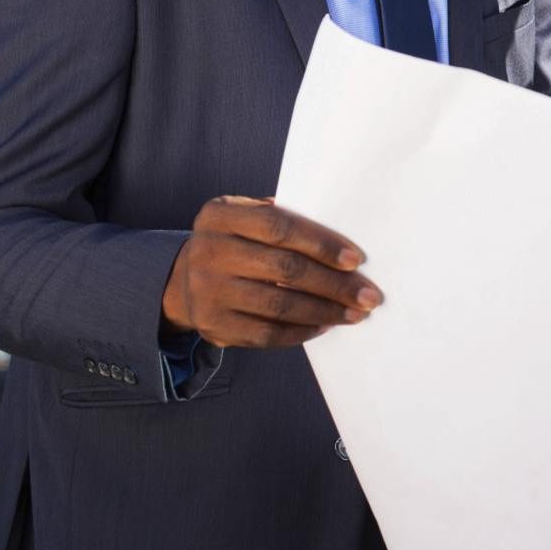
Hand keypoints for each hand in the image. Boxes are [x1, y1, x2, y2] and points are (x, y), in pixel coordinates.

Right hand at [161, 196, 380, 348]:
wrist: (182, 278)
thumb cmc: (236, 241)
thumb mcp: (246, 216)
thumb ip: (284, 219)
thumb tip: (343, 244)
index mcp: (220, 215)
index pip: (280, 227)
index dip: (321, 243)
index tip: (356, 259)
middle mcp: (208, 251)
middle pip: (284, 269)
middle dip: (334, 284)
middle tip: (368, 295)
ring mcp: (206, 291)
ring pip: (279, 306)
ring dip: (324, 311)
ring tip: (354, 313)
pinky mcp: (212, 325)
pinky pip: (265, 333)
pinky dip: (300, 331)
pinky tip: (325, 325)